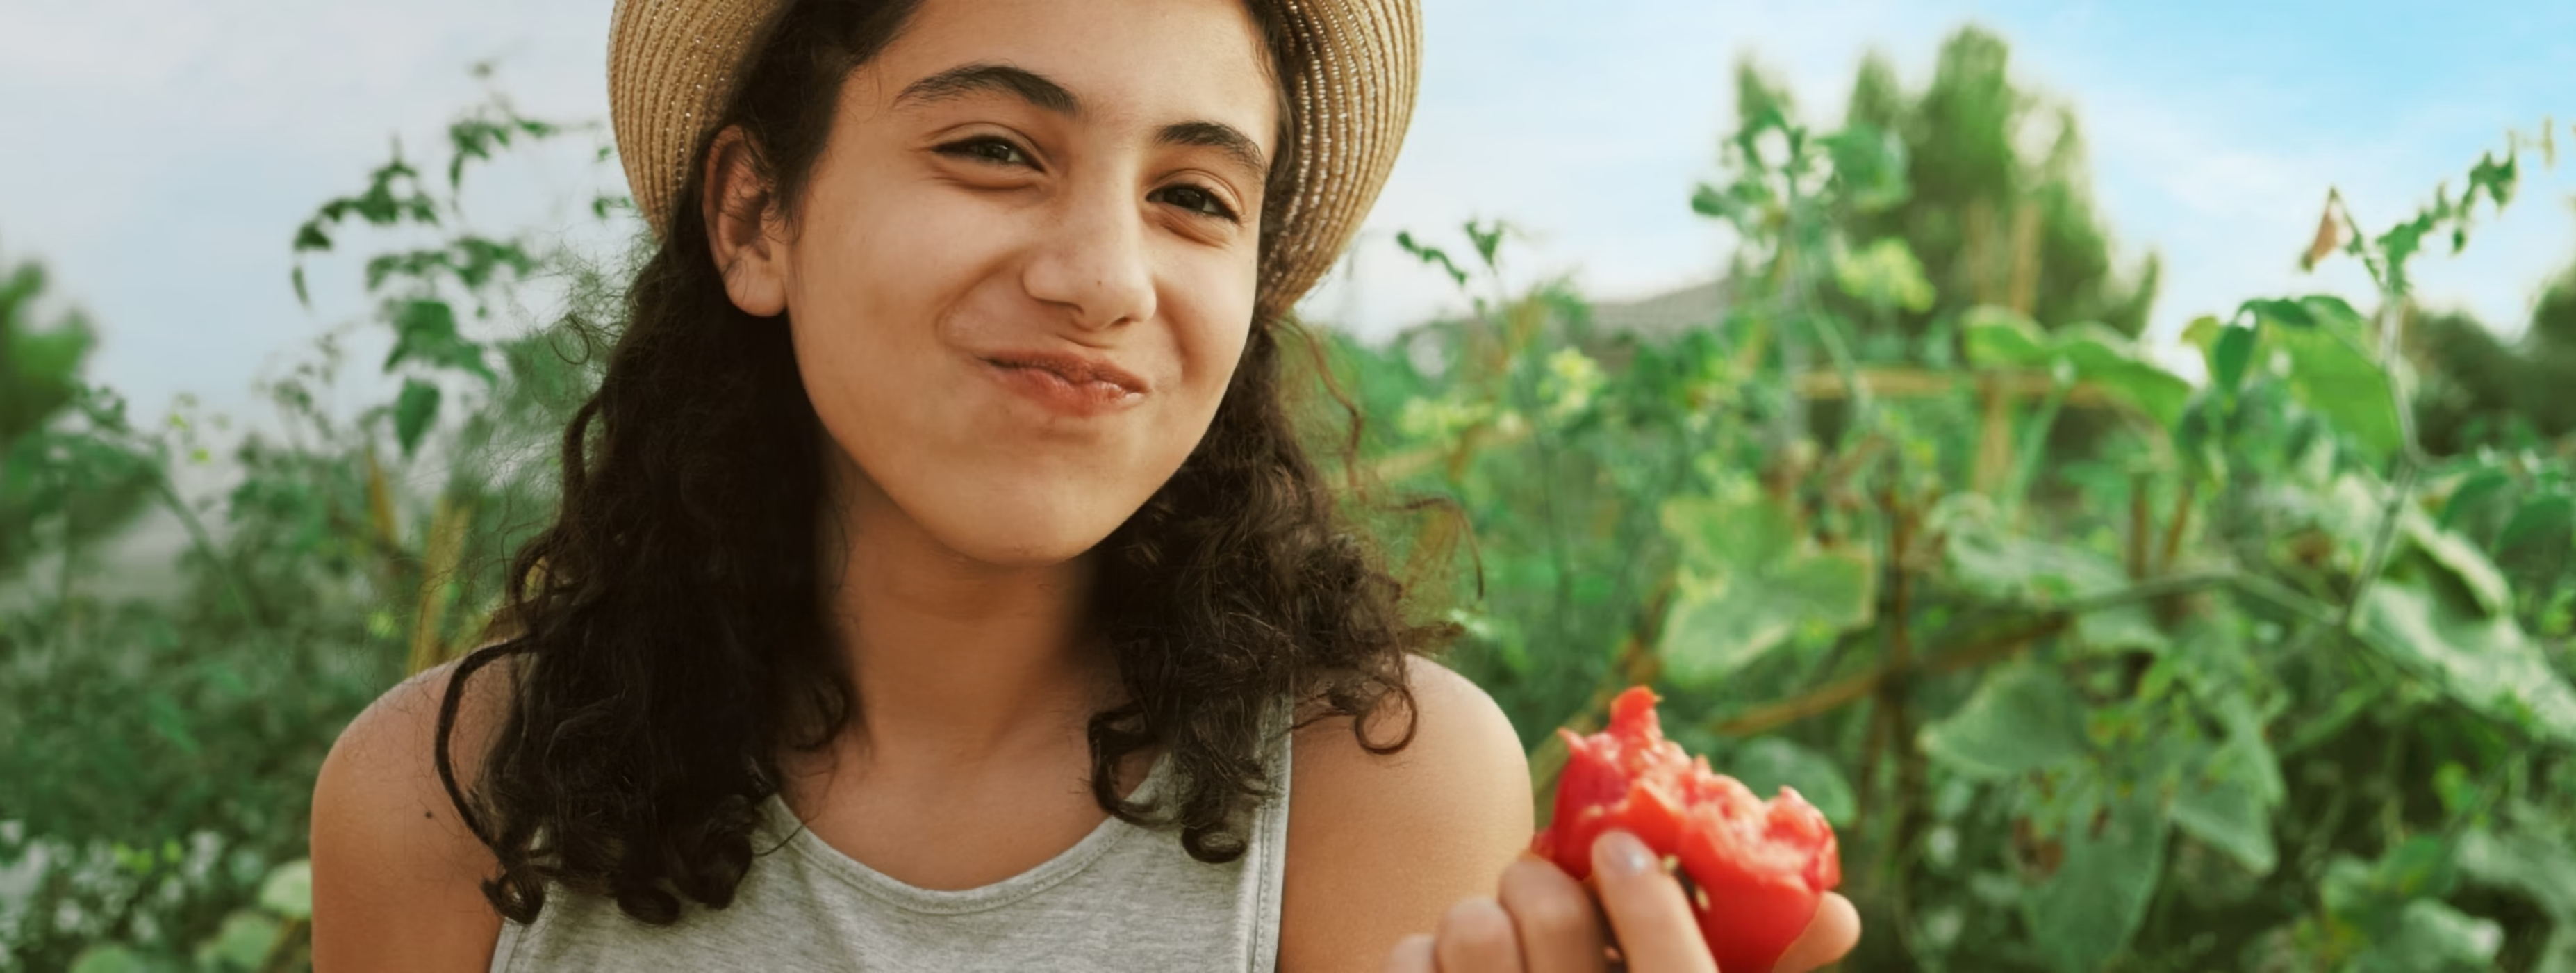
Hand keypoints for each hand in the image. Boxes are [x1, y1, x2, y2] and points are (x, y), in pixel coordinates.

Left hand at [1382, 830, 1859, 972]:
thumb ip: (1760, 957)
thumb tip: (1841, 911)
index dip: (1650, 900)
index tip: (1618, 843)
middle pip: (1560, 926)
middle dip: (1544, 879)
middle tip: (1540, 877)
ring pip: (1477, 930)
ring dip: (1480, 912)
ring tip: (1490, 934)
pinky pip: (1407, 963)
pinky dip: (1419, 954)